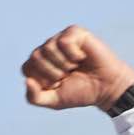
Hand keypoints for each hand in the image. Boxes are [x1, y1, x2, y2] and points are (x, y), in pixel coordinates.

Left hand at [19, 27, 133, 112]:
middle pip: (35, 57)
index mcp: (39, 64)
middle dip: (52, 72)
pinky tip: (82, 57)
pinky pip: (64, 41)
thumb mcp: (54, 101)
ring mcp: (60, 39)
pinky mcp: (75, 33)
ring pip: (48, 48)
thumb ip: (35, 97)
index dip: (43, 80)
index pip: (27, 68)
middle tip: (67, 75)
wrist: (107, 88)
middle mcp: (47, 49)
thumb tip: (26, 81)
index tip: (58, 84)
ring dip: (64, 64)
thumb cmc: (81, 92)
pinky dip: (73, 54)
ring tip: (75, 67)